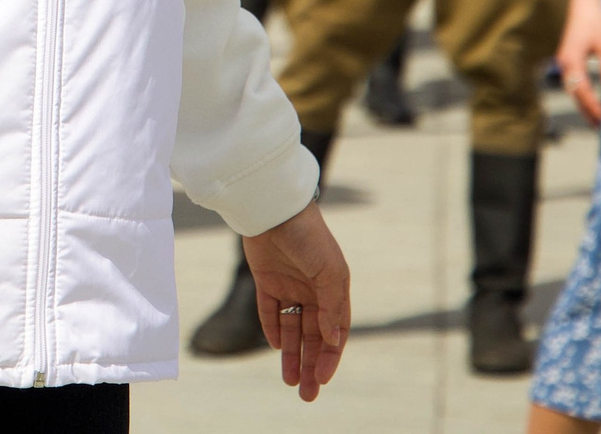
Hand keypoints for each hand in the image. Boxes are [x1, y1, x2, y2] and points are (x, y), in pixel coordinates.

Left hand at [243, 200, 349, 400]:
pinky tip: (276, 346)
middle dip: (311, 365)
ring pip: (292, 330)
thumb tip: (333, 339)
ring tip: (290, 381)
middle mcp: (313, 291)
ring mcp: (289, 286)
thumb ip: (331, 306)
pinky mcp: (265, 280)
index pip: (334, 332)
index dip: (330, 357)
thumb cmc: (308, 237)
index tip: (322, 378)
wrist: (274, 207)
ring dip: (292, 355)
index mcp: (334, 289)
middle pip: (313, 337)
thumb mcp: (328, 271)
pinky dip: (273, 329)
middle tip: (306, 393)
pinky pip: (270, 312)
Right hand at [557, 0, 600, 125]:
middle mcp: (564, 65)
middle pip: (574, 94)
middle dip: (587, 111)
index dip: (594, 106)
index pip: (582, 90)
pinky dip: (583, 95)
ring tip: (597, 121)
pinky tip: (593, 102)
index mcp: (572, 61)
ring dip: (584, 105)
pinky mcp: (568, 61)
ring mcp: (564, 64)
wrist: (584, 5)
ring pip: (573, 90)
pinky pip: (574, 83)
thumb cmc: (595, 23)